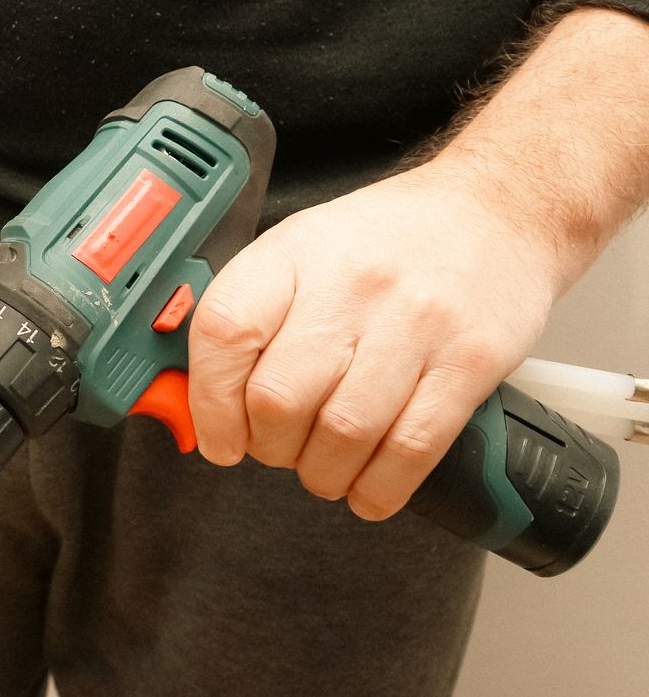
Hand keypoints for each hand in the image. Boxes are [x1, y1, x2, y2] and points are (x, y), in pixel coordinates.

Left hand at [186, 156, 563, 520]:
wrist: (495, 209)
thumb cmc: (388, 240)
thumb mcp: (303, 248)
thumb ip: (252, 314)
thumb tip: (201, 395)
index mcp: (294, 253)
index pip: (224, 330)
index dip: (208, 399)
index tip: (216, 435)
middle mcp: (350, 285)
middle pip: (279, 397)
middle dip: (268, 445)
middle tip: (277, 448)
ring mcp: (414, 323)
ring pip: (344, 432)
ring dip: (323, 472)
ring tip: (323, 467)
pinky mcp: (470, 361)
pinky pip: (413, 446)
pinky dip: (381, 486)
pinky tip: (369, 488)